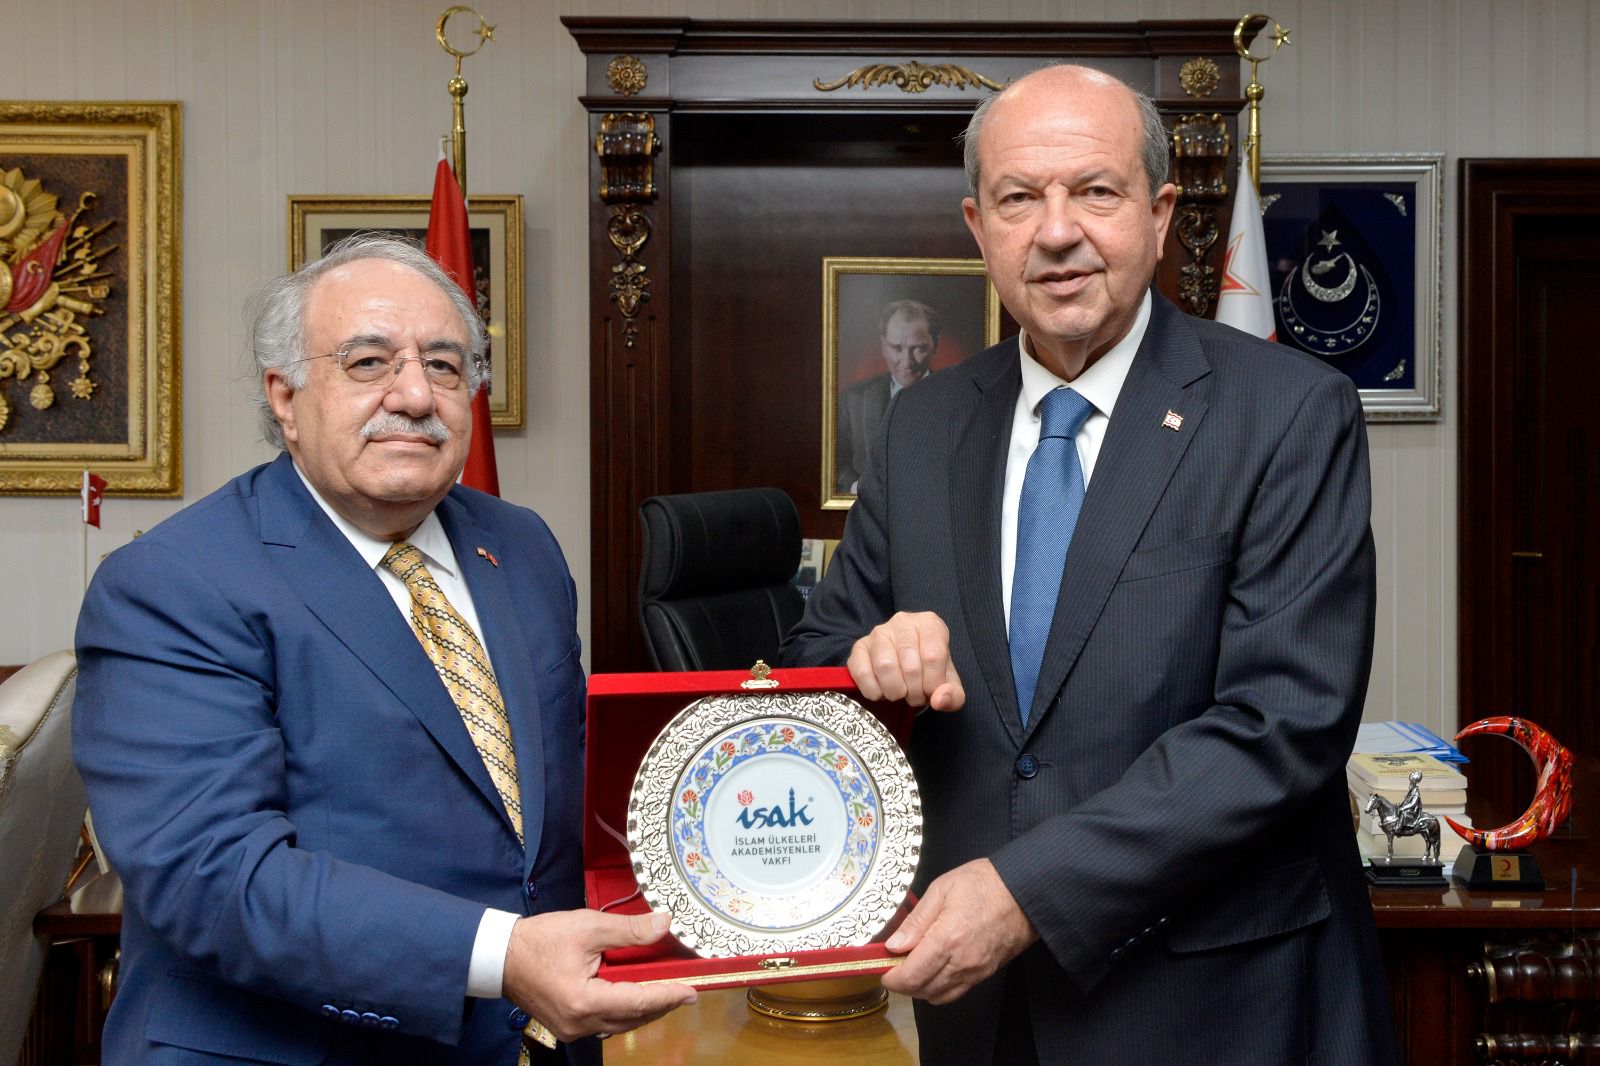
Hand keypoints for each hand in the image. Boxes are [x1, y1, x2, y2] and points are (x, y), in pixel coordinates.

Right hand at [502, 910, 696, 1042]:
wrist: (500, 957)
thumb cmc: (540, 940)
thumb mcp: (587, 926)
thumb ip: (629, 929)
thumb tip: (664, 925)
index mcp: (584, 1000)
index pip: (638, 1001)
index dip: (668, 996)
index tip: (692, 991)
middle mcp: (580, 1023)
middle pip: (633, 1018)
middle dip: (661, 1004)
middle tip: (685, 990)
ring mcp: (572, 1029)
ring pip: (621, 1024)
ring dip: (644, 1009)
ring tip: (666, 993)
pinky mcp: (567, 1027)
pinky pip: (606, 1024)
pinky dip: (625, 1011)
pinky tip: (635, 997)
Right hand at [847, 611, 964, 709]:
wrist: (905, 668)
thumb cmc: (929, 672)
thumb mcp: (948, 684)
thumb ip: (953, 695)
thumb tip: (939, 700)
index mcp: (930, 624)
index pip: (933, 656)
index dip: (933, 683)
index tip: (931, 691)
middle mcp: (903, 622)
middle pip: (910, 666)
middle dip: (915, 692)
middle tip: (915, 696)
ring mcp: (878, 633)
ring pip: (885, 667)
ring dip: (895, 691)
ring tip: (899, 693)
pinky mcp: (858, 647)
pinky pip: (863, 673)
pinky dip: (874, 691)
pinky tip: (882, 692)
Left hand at [880, 859, 1036, 1004]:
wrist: (1025, 891)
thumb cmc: (983, 883)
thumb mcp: (941, 889)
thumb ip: (916, 920)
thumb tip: (893, 946)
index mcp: (947, 939)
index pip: (911, 975)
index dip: (891, 978)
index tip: (881, 968)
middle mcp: (961, 962)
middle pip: (922, 990)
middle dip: (902, 984)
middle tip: (894, 965)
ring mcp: (975, 972)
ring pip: (938, 996)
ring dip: (920, 988)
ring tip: (912, 968)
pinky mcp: (985, 974)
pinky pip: (956, 992)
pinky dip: (939, 989)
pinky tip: (934, 971)